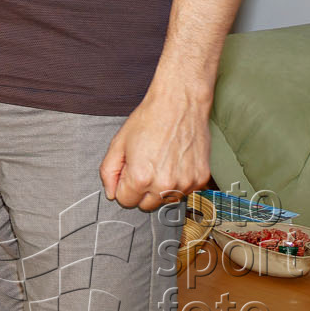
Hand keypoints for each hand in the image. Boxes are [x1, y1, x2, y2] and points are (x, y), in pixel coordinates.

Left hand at [100, 82, 212, 210]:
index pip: (125, 201)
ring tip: (160, 162)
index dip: (123, 186)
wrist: (179, 105)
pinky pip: (184, 191)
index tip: (128, 172)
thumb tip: (110, 193)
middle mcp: (164, 185)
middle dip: (140, 190)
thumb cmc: (148, 120)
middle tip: (143, 165)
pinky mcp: (201, 179)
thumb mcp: (118, 143)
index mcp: (140, 177)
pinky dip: (178, 182)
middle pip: (146, 205)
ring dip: (160, 188)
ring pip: (166, 200)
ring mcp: (185, 183)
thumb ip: (108, 171)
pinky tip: (174, 162)